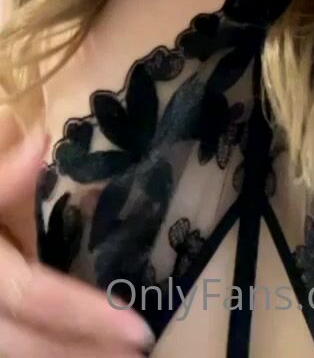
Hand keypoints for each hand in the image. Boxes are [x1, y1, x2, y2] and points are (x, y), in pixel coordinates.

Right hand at [0, 121, 154, 355]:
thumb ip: (1, 177)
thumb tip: (40, 140)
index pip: (33, 295)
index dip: (84, 316)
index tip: (137, 331)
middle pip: (23, 343)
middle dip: (80, 352)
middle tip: (136, 355)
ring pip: (15, 352)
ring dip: (61, 356)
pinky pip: (9, 347)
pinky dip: (36, 352)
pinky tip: (69, 351)